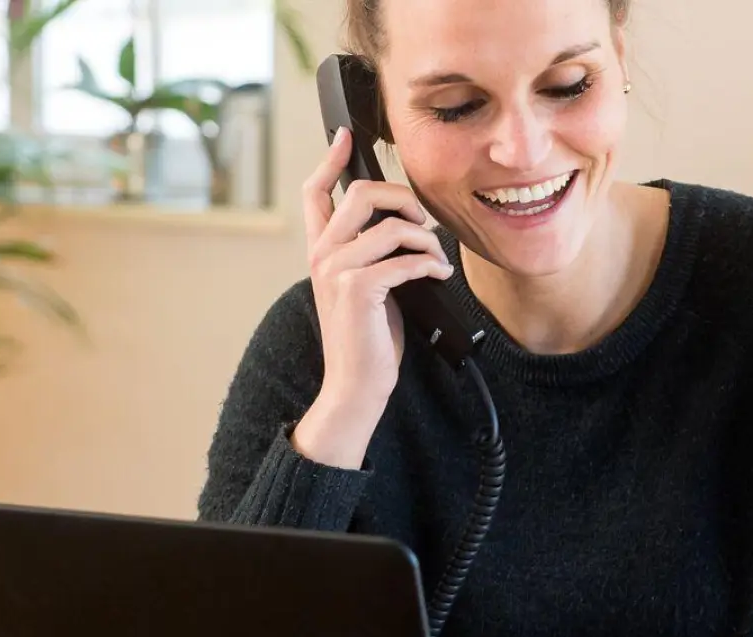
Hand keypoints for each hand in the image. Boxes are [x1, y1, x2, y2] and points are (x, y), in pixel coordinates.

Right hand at [293, 127, 455, 468]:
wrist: (356, 384)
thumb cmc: (367, 338)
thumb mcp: (366, 286)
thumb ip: (372, 253)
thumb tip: (407, 223)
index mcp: (321, 250)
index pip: (314, 193)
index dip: (329, 159)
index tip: (345, 135)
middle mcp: (323, 255)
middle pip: (363, 193)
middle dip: (405, 199)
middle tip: (425, 223)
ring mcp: (337, 271)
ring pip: (392, 226)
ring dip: (427, 240)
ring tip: (436, 261)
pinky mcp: (358, 289)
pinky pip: (405, 258)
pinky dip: (430, 264)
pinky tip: (438, 276)